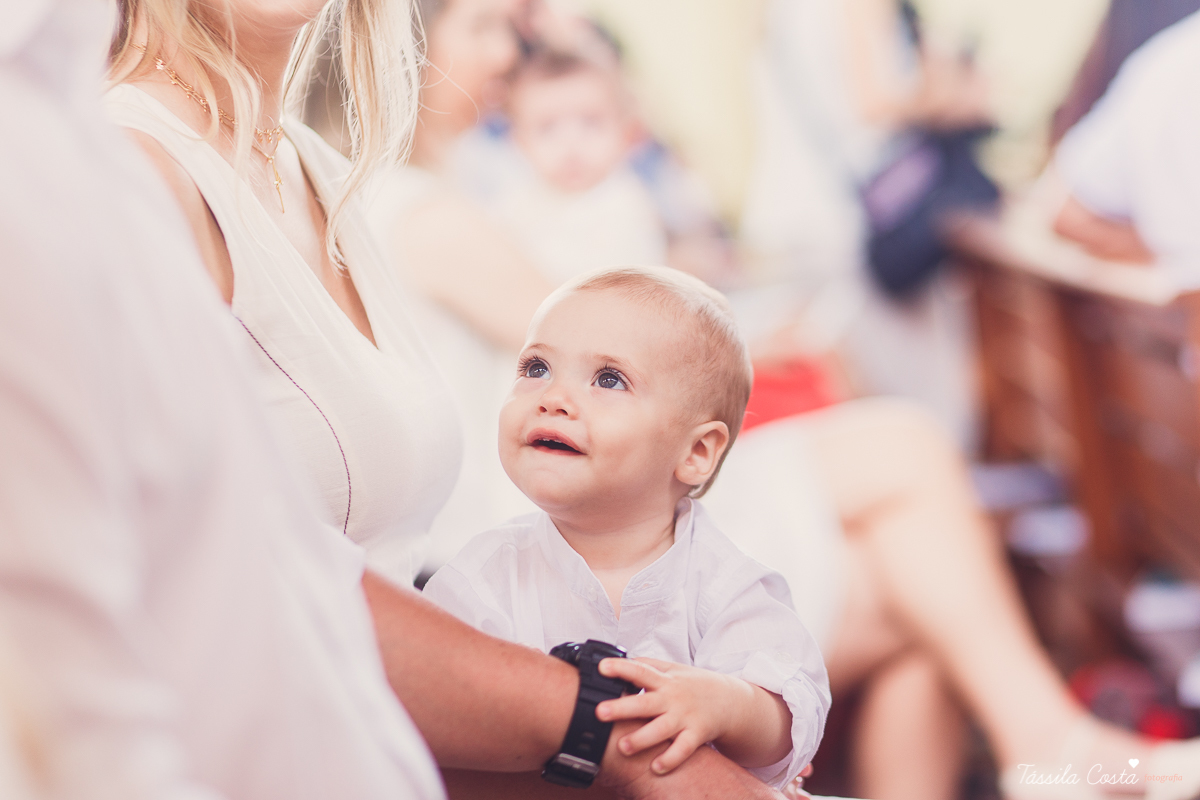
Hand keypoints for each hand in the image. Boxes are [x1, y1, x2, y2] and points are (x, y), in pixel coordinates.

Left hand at [596, 657, 748, 774]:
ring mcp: (685, 717)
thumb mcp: (673, 669)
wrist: (730, 700)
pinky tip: (656, 767)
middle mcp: (673, 698)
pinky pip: (683, 749)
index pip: (641, 670)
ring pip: (661, 730)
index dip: (621, 668)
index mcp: (665, 680)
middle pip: (645, 703)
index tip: (602, 668)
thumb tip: (621, 660)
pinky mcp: (697, 734)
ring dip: (642, 739)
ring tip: (623, 747)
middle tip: (600, 712)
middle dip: (622, 708)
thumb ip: (648, 666)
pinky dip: (670, 759)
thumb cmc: (694, 685)